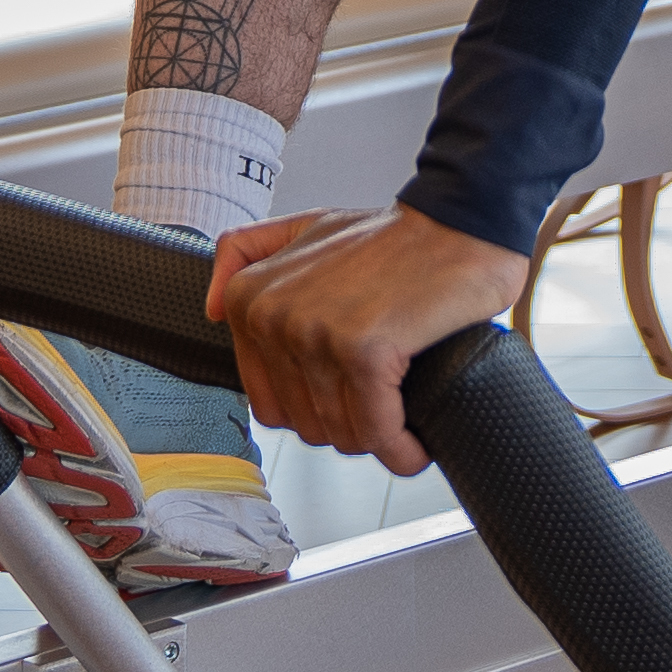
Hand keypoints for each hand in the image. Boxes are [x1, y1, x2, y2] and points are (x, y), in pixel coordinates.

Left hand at [203, 200, 532, 473]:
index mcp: (248, 297)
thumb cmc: (395, 236)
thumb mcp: (307, 227)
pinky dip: (401, 450)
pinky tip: (416, 445)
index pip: (269, 404)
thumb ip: (248, 252)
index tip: (352, 403)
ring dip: (379, 443)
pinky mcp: (361, 351)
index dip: (317, 412)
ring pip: (341, 432)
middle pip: (305, 424)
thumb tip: (211, 310)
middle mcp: (271, 316)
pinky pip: (375, 429)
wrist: (461, 221)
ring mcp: (313, 334)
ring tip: (405, 425)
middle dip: (349, 429)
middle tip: (385, 412)